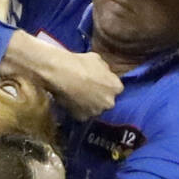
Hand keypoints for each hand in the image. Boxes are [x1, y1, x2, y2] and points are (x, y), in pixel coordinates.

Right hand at [0, 31, 121, 120]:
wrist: (62, 74)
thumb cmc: (80, 64)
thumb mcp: (98, 60)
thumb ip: (105, 71)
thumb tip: (104, 74)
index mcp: (117, 87)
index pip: (115, 89)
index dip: (106, 86)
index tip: (98, 83)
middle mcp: (109, 102)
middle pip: (106, 101)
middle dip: (99, 97)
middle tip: (87, 90)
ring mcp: (95, 112)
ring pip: (93, 109)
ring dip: (88, 105)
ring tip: (77, 96)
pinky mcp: (82, 118)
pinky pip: (81, 114)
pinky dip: (77, 110)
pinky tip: (70, 101)